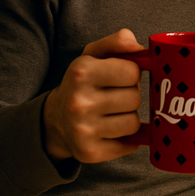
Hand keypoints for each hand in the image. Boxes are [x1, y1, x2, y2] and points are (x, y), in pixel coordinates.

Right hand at [42, 29, 144, 162]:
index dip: (131, 74)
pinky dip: (126, 138)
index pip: (132, 72)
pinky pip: (130, 144)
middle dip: (129, 96)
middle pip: (134, 98)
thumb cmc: (83, 83)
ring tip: (111, 114)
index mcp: (81, 72)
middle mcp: (79, 102)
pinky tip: (110, 131)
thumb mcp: (93, 55)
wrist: (55, 120)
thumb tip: (139, 47)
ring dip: (128, 118)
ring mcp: (83, 130)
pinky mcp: (89, 153)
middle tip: (113, 96)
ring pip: (133, 122)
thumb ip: (117, 42)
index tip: (119, 77)